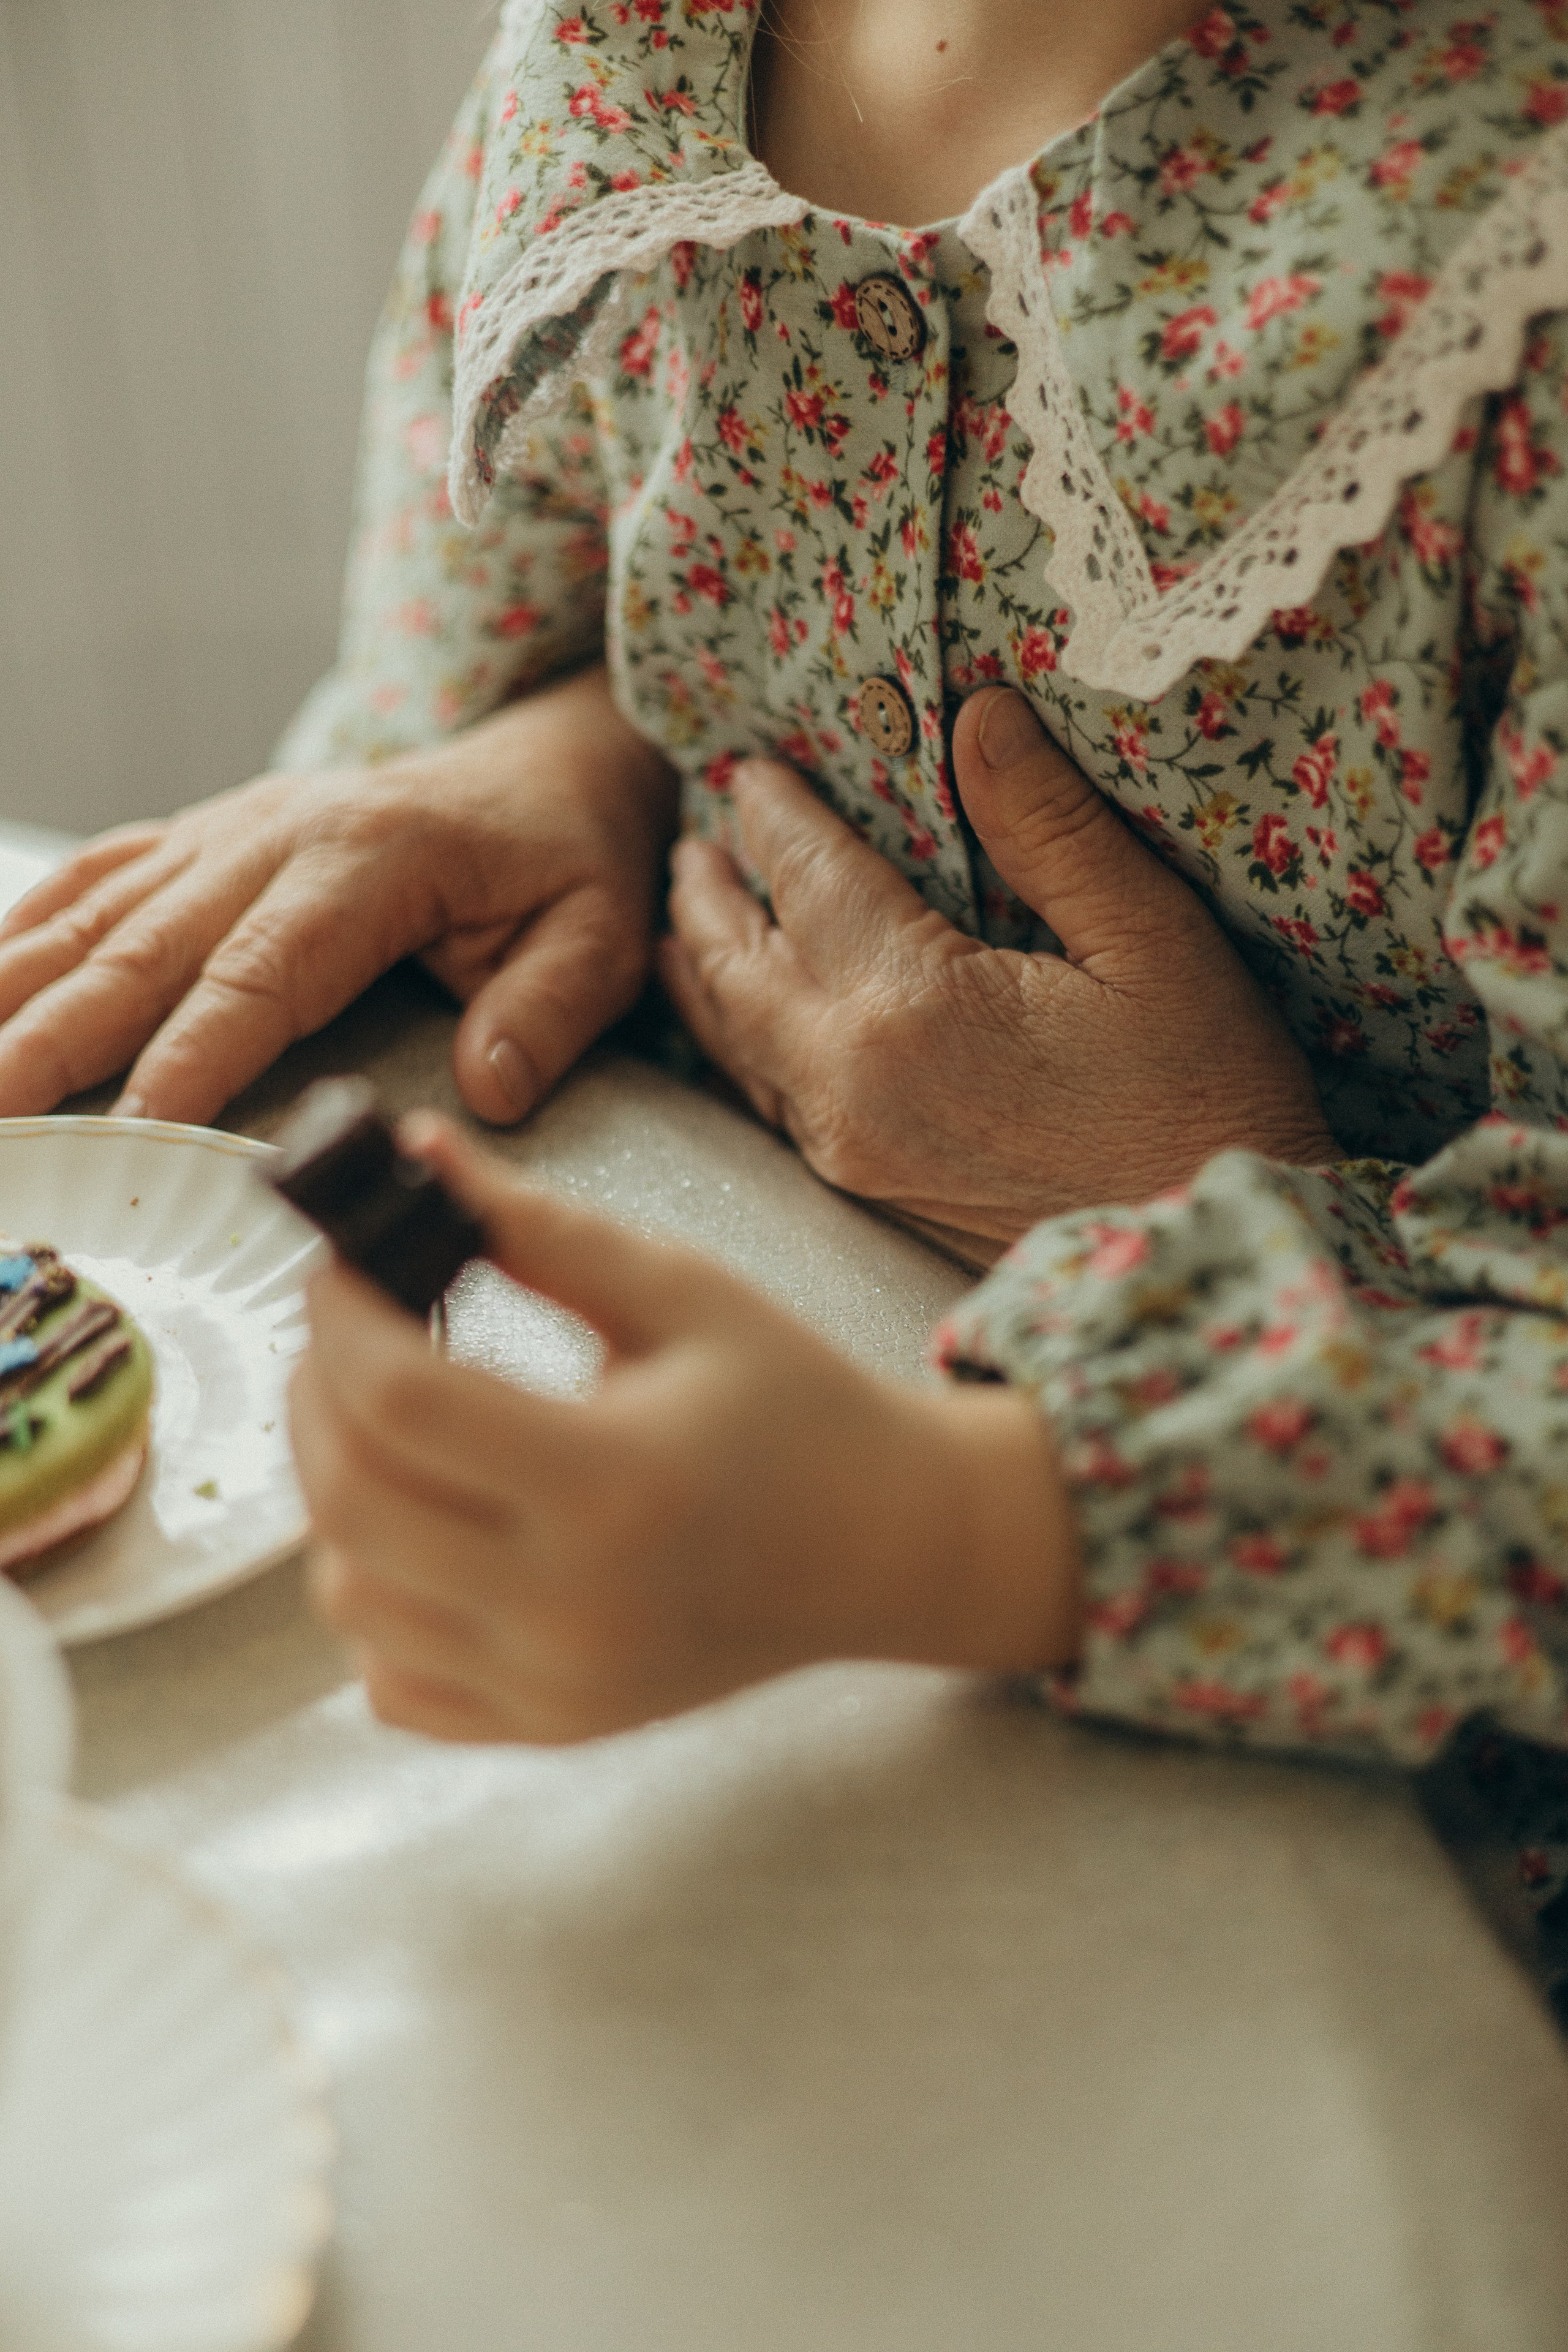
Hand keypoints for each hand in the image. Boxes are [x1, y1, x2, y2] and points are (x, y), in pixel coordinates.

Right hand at [0, 665, 676, 1126]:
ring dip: (15, 991)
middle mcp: (274, 835)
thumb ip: (549, 1010)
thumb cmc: (565, 856)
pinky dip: (25, 929)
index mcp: (369, 862)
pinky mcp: (202, 838)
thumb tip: (489, 1089)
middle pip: (148, 947)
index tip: (135, 1126)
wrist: (541, 764)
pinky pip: (98, 877)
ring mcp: (226, 829)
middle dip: (56, 1035)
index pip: (263, 973)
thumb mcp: (599, 932)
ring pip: (99, 914)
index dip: (193, 1053)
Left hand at [289, 1116, 1078, 1744]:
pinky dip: (376, 1599)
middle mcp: (573, 1604)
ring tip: (386, 1423)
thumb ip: (541, 1226)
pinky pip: (389, 1679)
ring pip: (350, 1596)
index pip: (403, 1399)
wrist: (885, 1545)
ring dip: (335, 1495)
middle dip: (313, 1396)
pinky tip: (424, 1528)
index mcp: (615, 1482)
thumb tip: (414, 1153)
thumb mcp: (684, 1292)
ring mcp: (554, 1683)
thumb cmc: (795, 1406)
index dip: (341, 1318)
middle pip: (350, 1501)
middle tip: (342, 1333)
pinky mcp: (547, 1725)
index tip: (341, 1266)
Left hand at [659, 687, 1337, 1253]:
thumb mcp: (1156, 944)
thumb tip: (982, 717)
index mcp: (913, 1006)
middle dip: (709, 895)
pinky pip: (771, 1099)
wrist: (1204, 1269)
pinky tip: (744, 1025)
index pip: (811, 879)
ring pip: (739, 1040)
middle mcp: (850, 1082)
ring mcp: (849, 1148)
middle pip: (740, 965)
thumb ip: (1054, 829)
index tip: (750, 770)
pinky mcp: (869, 1191)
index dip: (776, 816)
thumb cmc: (1207, 1102)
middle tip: (692, 841)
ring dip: (706, 969)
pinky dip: (740, 1042)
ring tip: (687, 920)